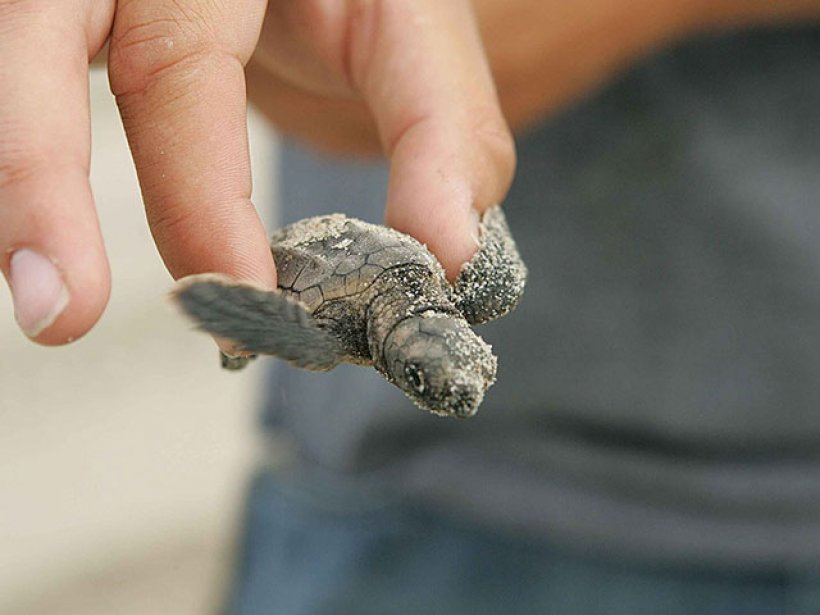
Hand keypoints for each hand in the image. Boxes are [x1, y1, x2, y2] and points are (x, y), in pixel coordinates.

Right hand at [0, 0, 512, 345]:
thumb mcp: (412, 41)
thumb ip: (440, 134)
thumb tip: (445, 258)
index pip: (180, 65)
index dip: (200, 197)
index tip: (240, 298)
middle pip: (38, 34)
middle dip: (38, 175)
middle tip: (59, 313)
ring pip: (13, 57)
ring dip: (20, 186)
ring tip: (45, 304)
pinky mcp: (71, 22)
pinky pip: (24, 86)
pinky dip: (34, 171)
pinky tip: (45, 250)